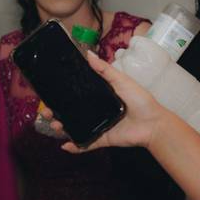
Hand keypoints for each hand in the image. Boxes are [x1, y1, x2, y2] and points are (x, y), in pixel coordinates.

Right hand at [42, 51, 167, 152]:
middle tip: (47, 111)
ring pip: (75, 127)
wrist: (153, 123)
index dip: (62, 94)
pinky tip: (65, 146)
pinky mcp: (103, 139)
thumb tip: (88, 53)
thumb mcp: (122, 81)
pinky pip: (86, 144)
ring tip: (55, 124)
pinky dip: (75, 146)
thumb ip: (104, 70)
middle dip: (56, 112)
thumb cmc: (140, 100)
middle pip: (71, 111)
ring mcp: (98, 125)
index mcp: (100, 96)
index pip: (77, 94)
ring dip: (62, 127)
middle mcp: (97, 110)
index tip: (48, 91)